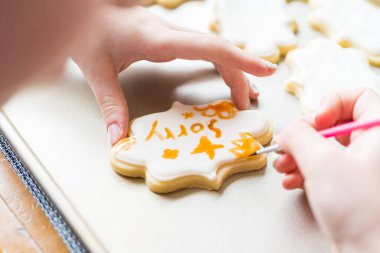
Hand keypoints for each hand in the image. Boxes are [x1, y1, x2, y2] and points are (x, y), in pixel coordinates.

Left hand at [72, 5, 275, 143]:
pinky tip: (226, 75)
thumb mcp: (96, 69)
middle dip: (240, 74)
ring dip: (234, 69)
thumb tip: (118, 140)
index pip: (210, 47)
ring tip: (245, 94)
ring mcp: (173, 34)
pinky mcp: (170, 37)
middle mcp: (171, 34)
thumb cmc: (88, 32)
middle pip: (219, 49)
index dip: (241, 60)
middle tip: (248, 103)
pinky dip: (220, 63)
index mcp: (157, 40)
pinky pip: (204, 48)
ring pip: (215, 47)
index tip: (266, 71)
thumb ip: (110, 105)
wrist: (85, 7)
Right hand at [274, 89, 379, 251]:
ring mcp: (363, 167)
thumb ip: (299, 136)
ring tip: (283, 166)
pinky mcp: (351, 185)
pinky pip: (325, 168)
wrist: (369, 252)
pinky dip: (305, 171)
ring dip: (299, 155)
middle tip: (288, 145)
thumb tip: (288, 129)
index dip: (331, 104)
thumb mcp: (322, 163)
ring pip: (326, 148)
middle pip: (334, 125)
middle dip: (304, 136)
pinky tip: (292, 181)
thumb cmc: (362, 212)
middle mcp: (374, 148)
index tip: (315, 121)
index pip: (358, 98)